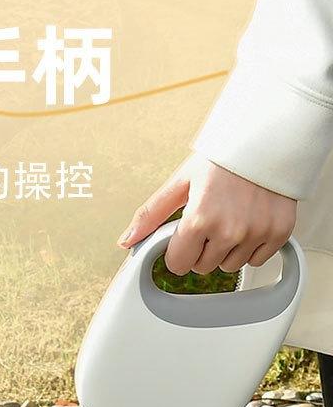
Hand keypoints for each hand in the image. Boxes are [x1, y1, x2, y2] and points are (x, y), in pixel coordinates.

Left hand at [118, 154, 296, 274]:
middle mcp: (229, 230)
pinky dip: (253, 247)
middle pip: (204, 267)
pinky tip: (250, 222)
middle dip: (203, 250)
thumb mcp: (181, 181)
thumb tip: (126, 240)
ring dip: (228, 250)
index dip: (179, 252)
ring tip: (232, 219)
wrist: (268, 139)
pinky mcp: (278, 233)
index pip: (178, 265)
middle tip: (211, 221)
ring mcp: (256, 233)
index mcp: (200, 219)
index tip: (185, 237)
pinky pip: (257, 260)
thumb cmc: (224, 159)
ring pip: (230, 266)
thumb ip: (151, 214)